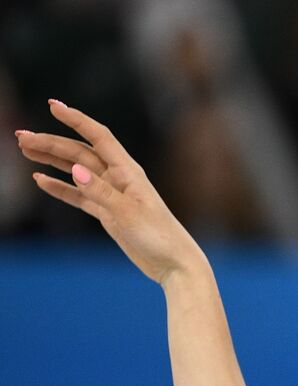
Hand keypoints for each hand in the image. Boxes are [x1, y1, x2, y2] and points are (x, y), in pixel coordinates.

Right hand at [15, 99, 207, 285]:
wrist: (174, 265)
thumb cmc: (159, 237)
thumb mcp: (129, 214)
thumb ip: (101, 192)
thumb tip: (75, 170)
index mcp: (128, 172)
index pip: (99, 137)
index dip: (76, 120)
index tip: (52, 105)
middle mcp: (119, 179)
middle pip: (80, 153)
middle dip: (51, 143)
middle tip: (21, 137)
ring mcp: (112, 195)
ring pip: (76, 171)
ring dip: (51, 160)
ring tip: (25, 150)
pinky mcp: (108, 213)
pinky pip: (79, 196)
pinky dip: (60, 188)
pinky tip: (40, 180)